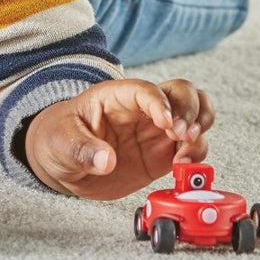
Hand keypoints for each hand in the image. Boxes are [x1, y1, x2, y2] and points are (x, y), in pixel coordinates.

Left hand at [22, 77, 213, 198]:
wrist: (63, 163)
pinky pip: (191, 149)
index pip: (145, 89)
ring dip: (201, 129)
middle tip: (184, 135)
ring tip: (190, 152)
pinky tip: (186, 169)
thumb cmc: (59, 139)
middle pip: (181, 92)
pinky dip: (197, 157)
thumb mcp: (60, 142)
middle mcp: (143, 110)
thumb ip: (81, 149)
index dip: (159, 102)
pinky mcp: (162, 156)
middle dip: (190, 110)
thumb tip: (104, 160)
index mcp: (117, 96)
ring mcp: (156, 131)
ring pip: (195, 115)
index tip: (166, 122)